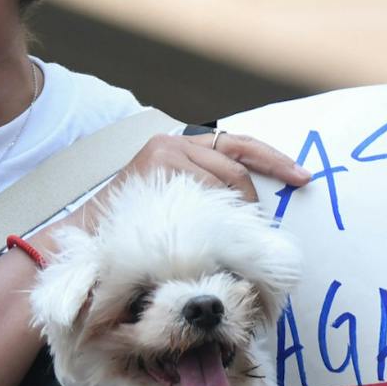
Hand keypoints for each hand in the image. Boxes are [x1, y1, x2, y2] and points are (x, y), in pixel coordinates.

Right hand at [54, 128, 311, 238]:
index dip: (274, 161)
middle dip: (250, 203)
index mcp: (180, 145)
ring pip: (221, 185)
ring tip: (222, 241)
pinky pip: (202, 194)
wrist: (84, 237)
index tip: (302, 178)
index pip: (239, 146)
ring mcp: (163, 154)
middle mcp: (173, 144)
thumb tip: (250, 209)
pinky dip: (212, 217)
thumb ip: (203, 192)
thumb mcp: (172, 202)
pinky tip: (206, 235)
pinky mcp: (155, 167)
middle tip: (255, 233)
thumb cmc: (132, 226)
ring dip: (230, 215)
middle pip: (235, 170)